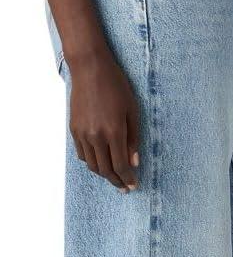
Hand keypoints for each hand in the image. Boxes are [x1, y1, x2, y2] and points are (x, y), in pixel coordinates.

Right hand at [69, 50, 139, 191]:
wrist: (89, 69)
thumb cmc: (116, 86)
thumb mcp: (132, 111)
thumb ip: (133, 139)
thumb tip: (134, 162)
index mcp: (114, 132)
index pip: (121, 166)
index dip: (128, 179)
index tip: (133, 185)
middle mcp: (96, 136)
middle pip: (106, 170)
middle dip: (117, 181)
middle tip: (125, 187)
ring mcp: (83, 134)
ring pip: (92, 165)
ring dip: (104, 174)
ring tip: (114, 177)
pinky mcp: (74, 130)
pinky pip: (82, 155)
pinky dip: (92, 162)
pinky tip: (100, 162)